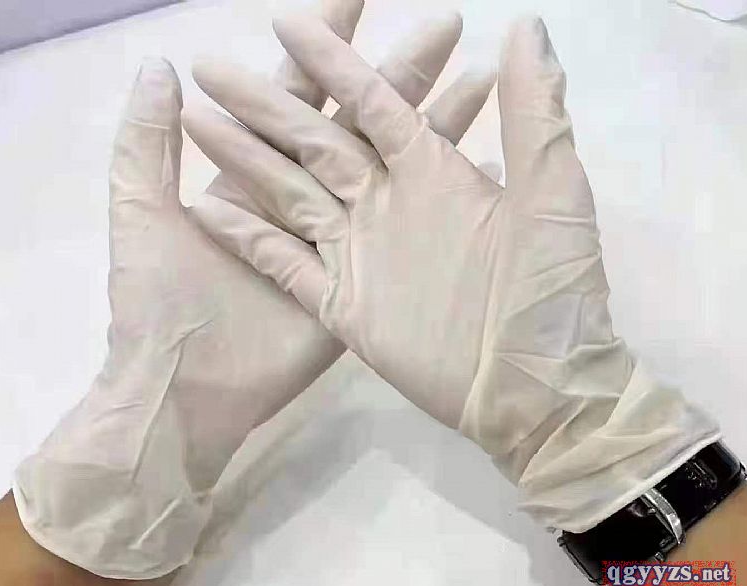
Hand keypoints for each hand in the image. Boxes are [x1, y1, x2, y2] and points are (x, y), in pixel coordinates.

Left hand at [12, 3, 492, 578]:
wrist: (182, 389)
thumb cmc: (157, 300)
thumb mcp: (139, 212)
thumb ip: (145, 141)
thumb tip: (160, 65)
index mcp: (260, 167)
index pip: (303, 90)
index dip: (328, 43)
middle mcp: (312, 196)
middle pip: (361, 119)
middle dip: (402, 68)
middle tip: (447, 25)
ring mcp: (344, 241)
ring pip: (393, 168)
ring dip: (433, 121)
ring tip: (478, 78)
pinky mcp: (362, 285)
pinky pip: (409, 234)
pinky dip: (436, 203)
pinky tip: (477, 166)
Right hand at [185, 13, 719, 532]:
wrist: (535, 389)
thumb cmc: (552, 292)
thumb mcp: (553, 196)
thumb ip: (535, 113)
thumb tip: (523, 26)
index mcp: (431, 170)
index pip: (371, 99)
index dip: (331, 59)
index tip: (286, 22)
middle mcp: (387, 201)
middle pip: (315, 140)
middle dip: (265, 103)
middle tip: (212, 67)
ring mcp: (360, 253)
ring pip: (289, 193)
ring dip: (244, 159)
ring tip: (194, 121)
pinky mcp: (342, 303)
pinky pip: (285, 263)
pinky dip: (247, 239)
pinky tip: (203, 211)